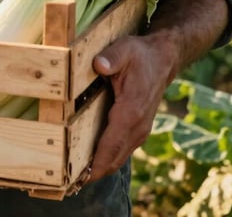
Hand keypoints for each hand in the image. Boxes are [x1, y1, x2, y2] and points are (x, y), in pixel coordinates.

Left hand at [85, 31, 176, 182]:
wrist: (163, 60)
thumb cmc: (140, 55)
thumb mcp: (124, 50)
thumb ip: (110, 58)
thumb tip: (98, 65)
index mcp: (131, 111)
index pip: (110, 144)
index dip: (95, 162)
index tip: (78, 177)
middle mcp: (137, 126)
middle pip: (113, 158)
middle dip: (93, 172)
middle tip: (68, 181)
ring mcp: (139, 130)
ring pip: (118, 157)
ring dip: (100, 167)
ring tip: (75, 176)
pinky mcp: (138, 129)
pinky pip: (121, 150)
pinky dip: (107, 158)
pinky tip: (91, 160)